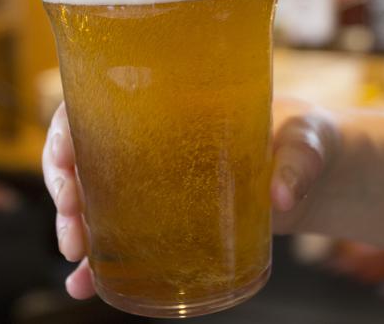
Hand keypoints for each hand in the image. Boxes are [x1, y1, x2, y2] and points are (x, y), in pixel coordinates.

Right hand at [43, 98, 383, 299]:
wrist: (318, 170)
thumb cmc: (306, 136)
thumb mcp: (306, 138)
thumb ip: (298, 162)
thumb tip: (281, 200)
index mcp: (168, 101)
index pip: (95, 104)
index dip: (66, 134)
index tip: (65, 167)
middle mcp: (151, 137)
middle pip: (82, 154)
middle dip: (65, 191)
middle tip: (73, 228)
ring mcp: (155, 178)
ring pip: (92, 195)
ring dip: (74, 226)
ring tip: (77, 258)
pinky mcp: (168, 215)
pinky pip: (121, 234)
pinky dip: (100, 260)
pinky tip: (87, 283)